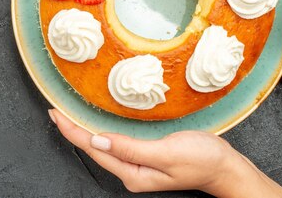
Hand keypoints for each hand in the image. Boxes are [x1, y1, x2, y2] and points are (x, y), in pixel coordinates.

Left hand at [48, 109, 281, 196]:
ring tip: (68, 112)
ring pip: (103, 144)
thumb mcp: (167, 152)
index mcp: (133, 173)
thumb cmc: (203, 159)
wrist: (226, 168)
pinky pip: (116, 142)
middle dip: (72, 129)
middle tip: (55, 108)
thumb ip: (131, 148)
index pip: (94, 148)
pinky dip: (101, 129)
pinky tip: (96, 121)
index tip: (55, 113)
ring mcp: (137, 164)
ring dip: (84, 128)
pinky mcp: (144, 156)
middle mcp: (131, 171)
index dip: (72, 130)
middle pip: (94, 147)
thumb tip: (98, 141)